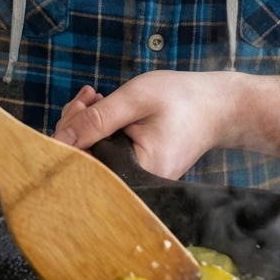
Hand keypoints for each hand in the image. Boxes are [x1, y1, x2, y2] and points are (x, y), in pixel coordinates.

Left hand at [53, 72, 231, 179]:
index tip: (80, 105)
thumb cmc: (182, 99)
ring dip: (86, 123)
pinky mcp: (135, 168)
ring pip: (91, 153)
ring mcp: (135, 177)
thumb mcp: (135, 100)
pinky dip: (98, 128)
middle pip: (83, 160)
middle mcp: (135, 183)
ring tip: (96, 97)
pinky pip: (104, 150)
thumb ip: (96, 120)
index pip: (82, 165)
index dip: (69, 136)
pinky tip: (102, 107)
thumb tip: (60, 139)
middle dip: (76, 125)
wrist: (218, 106)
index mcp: (137, 173)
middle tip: (89, 96)